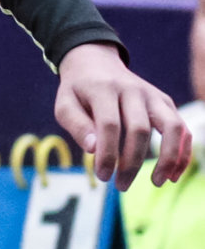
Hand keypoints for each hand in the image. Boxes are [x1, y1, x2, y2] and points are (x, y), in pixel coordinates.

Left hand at [55, 43, 190, 190]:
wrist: (96, 62)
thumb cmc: (78, 91)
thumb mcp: (64, 105)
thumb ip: (76, 126)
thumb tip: (93, 150)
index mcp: (103, 89)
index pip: (110, 125)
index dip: (108, 154)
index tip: (103, 176)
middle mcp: (132, 90)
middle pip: (139, 129)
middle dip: (132, 163)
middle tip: (121, 185)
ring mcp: (152, 95)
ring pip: (171, 126)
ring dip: (168, 158)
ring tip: (157, 182)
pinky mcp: (164, 101)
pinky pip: (181, 127)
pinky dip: (182, 151)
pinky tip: (173, 174)